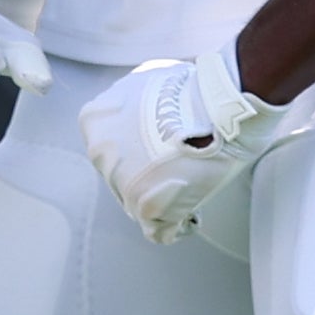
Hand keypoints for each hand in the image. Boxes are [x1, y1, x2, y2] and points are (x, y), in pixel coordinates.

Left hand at [79, 50, 287, 243]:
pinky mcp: (145, 204)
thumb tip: (144, 118)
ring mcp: (120, 180)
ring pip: (139, 204)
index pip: (112, 150)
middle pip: (122, 178)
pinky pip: (159, 230)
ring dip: (165, 200)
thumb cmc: (193, 91)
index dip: (140, 153)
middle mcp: (101, 152)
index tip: (160, 152)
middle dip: (150, 178)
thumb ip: (133, 106)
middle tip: (180, 168)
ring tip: (192, 187)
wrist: (218, 105)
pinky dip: (178, 224)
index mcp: (95, 119)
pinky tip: (193, 211)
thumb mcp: (146, 84)